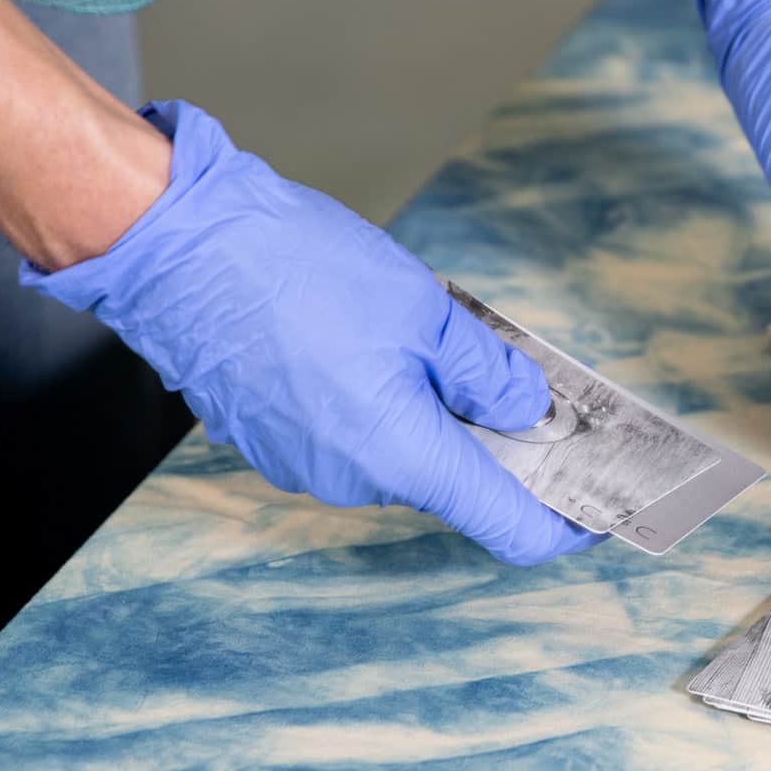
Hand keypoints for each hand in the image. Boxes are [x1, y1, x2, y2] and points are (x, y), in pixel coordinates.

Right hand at [24, 102, 599, 565]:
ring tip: (425, 335)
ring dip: (430, 412)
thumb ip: (489, 373)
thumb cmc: (295, 269)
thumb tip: (527, 410)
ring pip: (399, 452)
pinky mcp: (271, 440)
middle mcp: (352, 479)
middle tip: (516, 376)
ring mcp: (304, 465)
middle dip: (492, 439)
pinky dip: (379, 403)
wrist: (175, 246)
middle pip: (453, 481)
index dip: (561, 525)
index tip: (595, 512)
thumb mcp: (427, 310)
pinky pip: (350, 436)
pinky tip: (370, 342)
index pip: (506, 525)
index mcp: (402, 455)